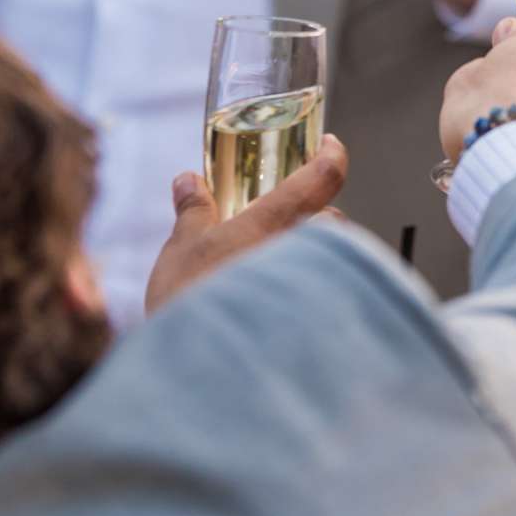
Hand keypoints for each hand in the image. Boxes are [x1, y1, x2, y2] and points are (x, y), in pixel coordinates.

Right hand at [145, 136, 347, 311]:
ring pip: (332, 262)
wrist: (201, 370)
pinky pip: (328, 299)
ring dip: (313, 262)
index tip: (331, 146)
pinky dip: (312, 298)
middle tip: (288, 227)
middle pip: (333, 222)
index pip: (323, 177)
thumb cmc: (189, 303)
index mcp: (274, 222)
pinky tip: (285, 311)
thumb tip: (188, 180)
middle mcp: (305, 251)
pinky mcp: (322, 325)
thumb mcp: (182, 249)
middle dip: (316, 220)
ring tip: (280, 276)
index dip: (332, 155)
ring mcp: (318, 289)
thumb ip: (193, 210)